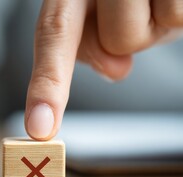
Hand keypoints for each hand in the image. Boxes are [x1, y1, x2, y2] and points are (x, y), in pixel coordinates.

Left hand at [25, 0, 182, 139]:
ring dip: (154, 27)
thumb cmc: (114, 0)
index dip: (47, 85)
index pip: (54, 35)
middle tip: (129, 11)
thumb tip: (115, 71)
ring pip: (146, 36)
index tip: (41, 128)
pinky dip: (177, 16)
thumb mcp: (90, 14)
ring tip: (147, 3)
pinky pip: (177, 19)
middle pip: (118, 42)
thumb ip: (89, 46)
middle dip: (126, 39)